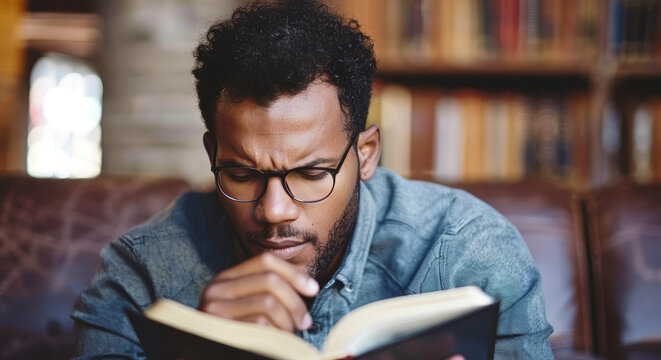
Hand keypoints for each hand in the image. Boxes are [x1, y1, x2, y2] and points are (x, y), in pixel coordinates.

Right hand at [198, 253, 318, 332]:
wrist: (204, 357)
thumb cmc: (236, 335)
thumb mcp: (250, 307)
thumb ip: (269, 289)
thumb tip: (304, 275)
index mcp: (225, 279)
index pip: (265, 260)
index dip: (294, 273)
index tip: (313, 289)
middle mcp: (215, 289)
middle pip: (270, 280)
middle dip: (295, 302)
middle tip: (305, 321)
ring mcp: (214, 309)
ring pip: (268, 303)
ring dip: (287, 322)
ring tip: (288, 335)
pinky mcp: (220, 329)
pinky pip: (260, 325)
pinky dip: (276, 335)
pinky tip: (274, 344)